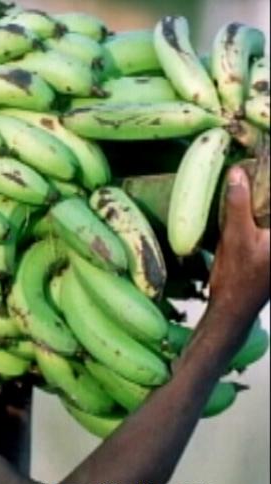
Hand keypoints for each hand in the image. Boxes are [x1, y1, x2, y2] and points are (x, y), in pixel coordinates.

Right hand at [208, 167, 269, 320]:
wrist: (233, 306)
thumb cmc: (238, 275)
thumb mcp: (235, 236)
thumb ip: (238, 204)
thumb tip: (238, 171)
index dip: (267, 179)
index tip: (260, 161)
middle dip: (263, 189)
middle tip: (247, 171)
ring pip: (268, 214)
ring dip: (259, 200)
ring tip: (244, 180)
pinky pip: (265, 221)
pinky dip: (257, 211)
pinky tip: (245, 201)